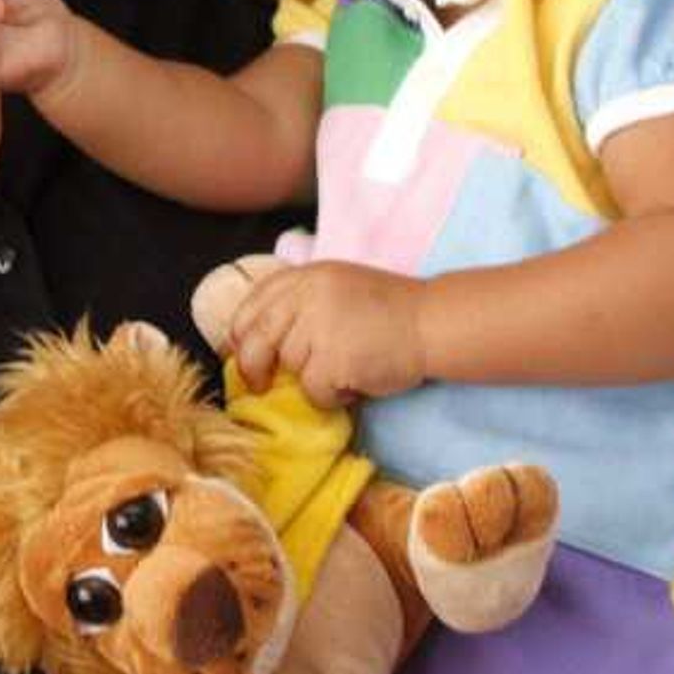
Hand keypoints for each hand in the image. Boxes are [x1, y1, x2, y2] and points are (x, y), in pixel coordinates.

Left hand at [224, 258, 428, 402]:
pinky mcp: (332, 359)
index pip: (252, 303)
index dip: (241, 333)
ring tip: (345, 370)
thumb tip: (258, 339)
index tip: (242, 351)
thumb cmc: (391, 310)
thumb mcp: (338, 288)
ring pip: (290, 367)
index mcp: (306, 276)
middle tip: (259, 385)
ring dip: (312, 379)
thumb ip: (301, 303)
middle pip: (256, 337)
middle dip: (251, 366)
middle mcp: (306, 296)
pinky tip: (355, 384)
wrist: (432, 323)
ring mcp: (318, 327)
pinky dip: (331, 397)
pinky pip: (313, 391)